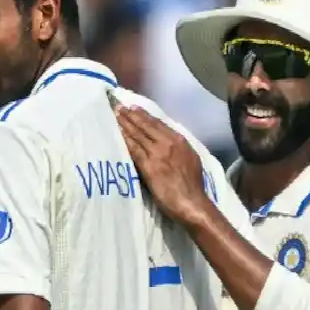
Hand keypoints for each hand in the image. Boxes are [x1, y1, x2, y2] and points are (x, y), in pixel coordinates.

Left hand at [113, 101, 212, 226]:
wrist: (191, 202)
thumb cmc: (192, 185)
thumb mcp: (191, 159)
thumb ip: (179, 148)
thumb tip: (171, 143)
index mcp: (179, 141)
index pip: (158, 123)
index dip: (144, 115)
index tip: (134, 108)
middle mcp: (168, 143)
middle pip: (146, 125)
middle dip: (132, 115)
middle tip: (119, 107)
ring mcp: (157, 153)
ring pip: (138, 134)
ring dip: (126, 124)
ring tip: (116, 115)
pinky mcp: (149, 166)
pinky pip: (134, 149)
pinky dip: (126, 139)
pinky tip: (118, 133)